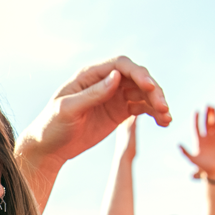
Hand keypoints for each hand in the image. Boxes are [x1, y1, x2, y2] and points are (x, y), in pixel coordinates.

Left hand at [19, 56, 169, 169]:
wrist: (48, 148)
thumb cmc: (51, 126)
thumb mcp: (68, 109)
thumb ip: (92, 94)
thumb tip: (116, 77)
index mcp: (90, 75)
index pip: (120, 65)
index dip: (137, 73)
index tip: (149, 87)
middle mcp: (105, 82)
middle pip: (136, 78)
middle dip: (152, 90)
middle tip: (163, 107)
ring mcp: (114, 96)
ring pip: (143, 93)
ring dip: (157, 102)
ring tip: (166, 117)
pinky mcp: (119, 112)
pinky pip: (142, 108)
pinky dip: (154, 114)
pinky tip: (164, 123)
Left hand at [179, 106, 214, 179]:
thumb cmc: (202, 167)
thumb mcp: (192, 159)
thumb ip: (185, 152)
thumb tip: (178, 144)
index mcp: (198, 141)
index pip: (196, 128)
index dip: (196, 119)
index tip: (195, 111)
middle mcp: (206, 138)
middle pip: (206, 123)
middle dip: (206, 114)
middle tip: (207, 105)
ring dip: (214, 116)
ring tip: (214, 107)